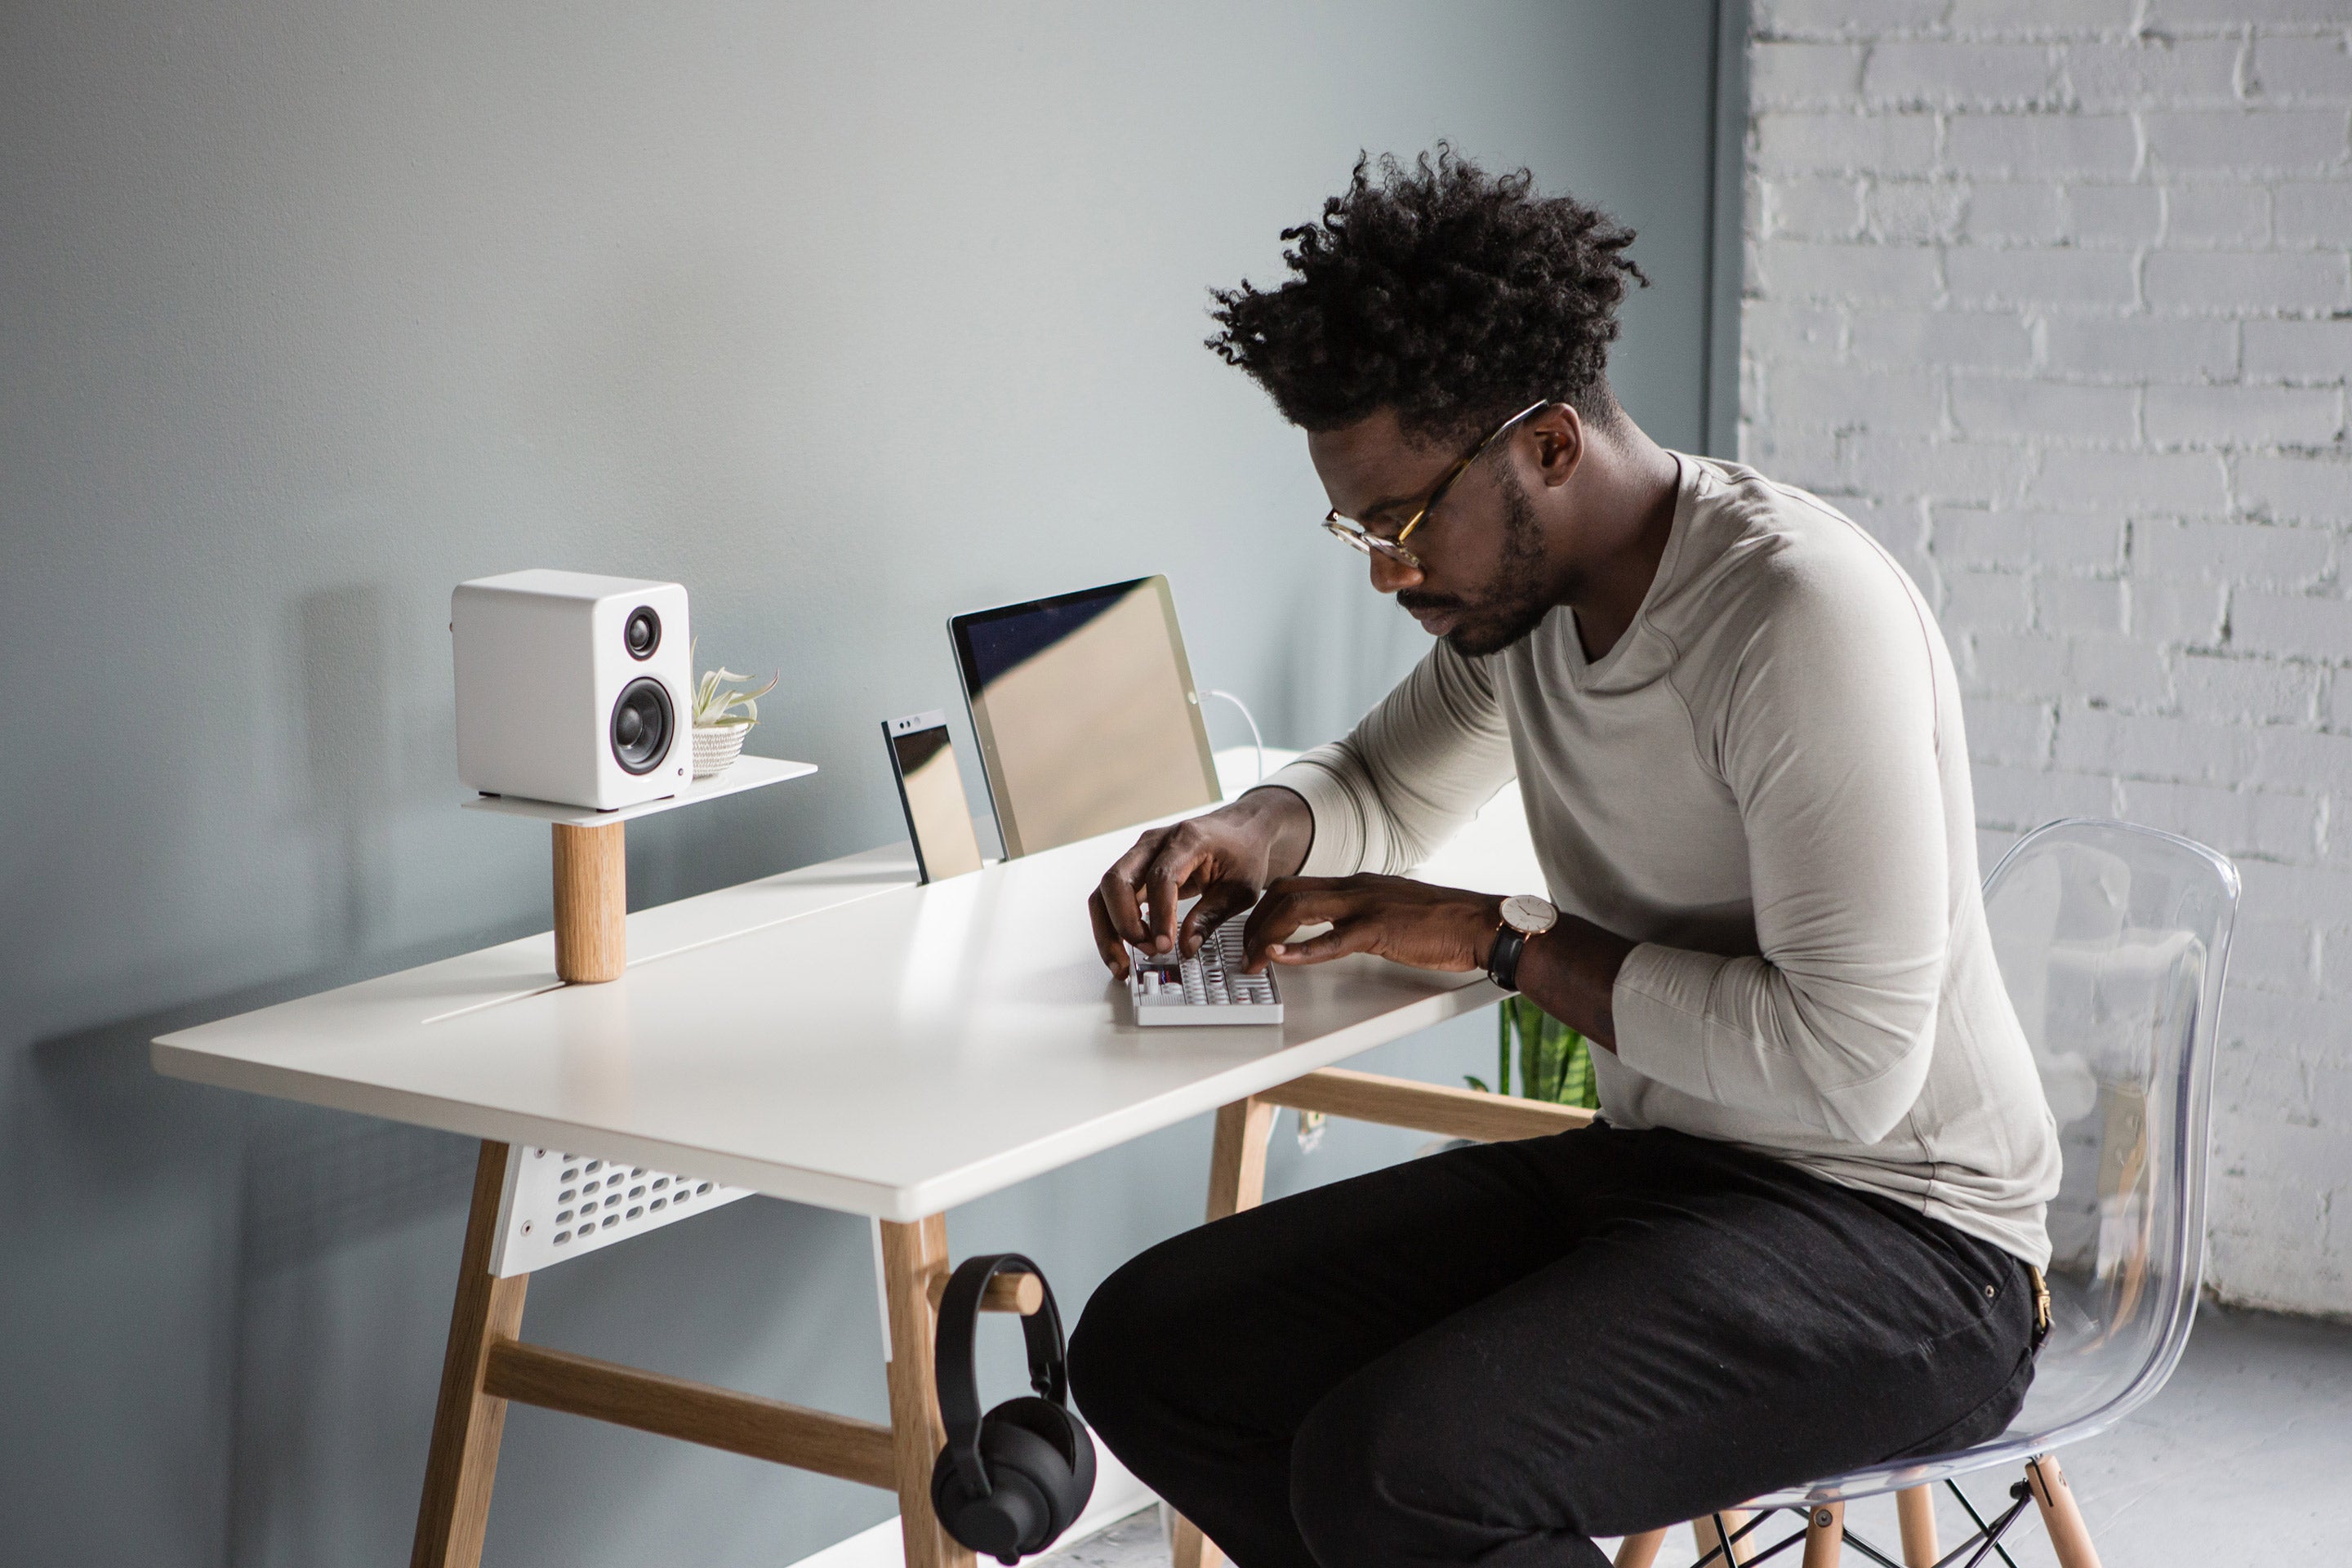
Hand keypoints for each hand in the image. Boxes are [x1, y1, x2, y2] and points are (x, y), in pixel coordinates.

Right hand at [1089, 788, 1313, 977]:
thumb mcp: (1240, 889)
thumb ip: (1211, 916)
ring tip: (1122, 964)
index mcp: (1187, 840)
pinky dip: (1111, 926)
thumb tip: (1186, 947)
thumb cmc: (1242, 853)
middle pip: (1117, 879)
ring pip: (1105, 891)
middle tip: (1147, 950)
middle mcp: (1155, 843)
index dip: (1159, 914)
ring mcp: (1140, 854)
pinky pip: (1110, 897)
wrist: (1241, 831)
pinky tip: (1124, 950)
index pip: (1160, 877)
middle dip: (1124, 922)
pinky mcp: (1135, 869)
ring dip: (1109, 930)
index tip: (1165, 945)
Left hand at [1241, 875, 1503, 976]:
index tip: (1253, 933)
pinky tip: (1280, 958)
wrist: (1480, 923)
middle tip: (1244, 951)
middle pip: (1285, 893)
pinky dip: (1299, 951)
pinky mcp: (1379, 930)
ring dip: (1267, 936)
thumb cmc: (1443, 922)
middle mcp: (1356, 887)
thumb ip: (1363, 915)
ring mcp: (1366, 906)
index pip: (1296, 886)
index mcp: (1358, 883)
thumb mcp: (1393, 910)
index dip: (1266, 909)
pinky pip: (1330, 939)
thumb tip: (1337, 930)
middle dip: (1256, 921)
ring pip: (1298, 909)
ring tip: (1253, 960)